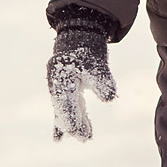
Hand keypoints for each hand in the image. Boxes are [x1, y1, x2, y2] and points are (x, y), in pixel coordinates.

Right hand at [48, 25, 116, 141]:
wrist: (80, 28)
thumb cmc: (87, 46)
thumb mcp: (96, 62)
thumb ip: (102, 80)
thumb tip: (110, 98)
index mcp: (61, 78)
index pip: (66, 106)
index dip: (74, 122)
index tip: (84, 135)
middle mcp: (56, 82)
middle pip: (63, 109)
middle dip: (74, 124)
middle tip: (86, 137)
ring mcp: (58, 83)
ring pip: (64, 108)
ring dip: (73, 121)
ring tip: (85, 136)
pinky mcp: (64, 84)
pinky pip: (63, 104)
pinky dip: (65, 117)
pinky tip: (58, 138)